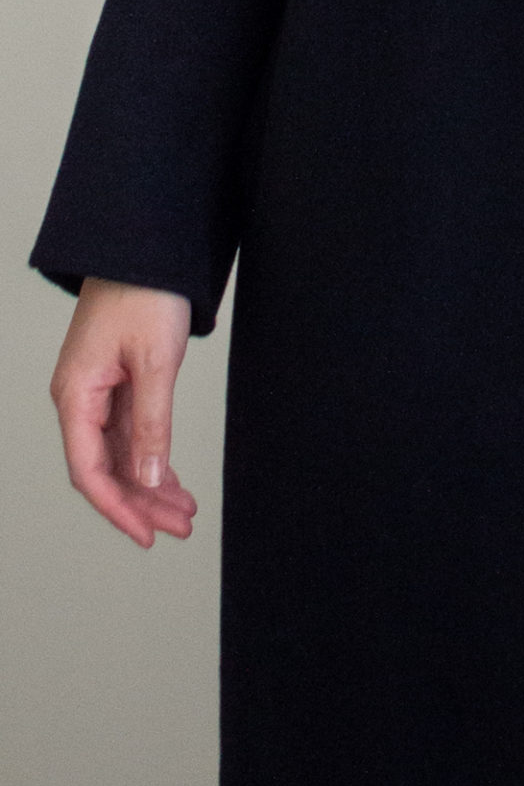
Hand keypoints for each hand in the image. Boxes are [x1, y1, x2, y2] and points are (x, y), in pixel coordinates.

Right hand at [50, 279, 196, 548]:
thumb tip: (147, 478)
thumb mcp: (155, 362)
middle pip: (106, 468)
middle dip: (142, 502)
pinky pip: (130, 433)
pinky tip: (172, 480)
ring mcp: (98, 393)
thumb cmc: (144, 295)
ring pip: (120, 454)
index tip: (147, 535)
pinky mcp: (117, 383)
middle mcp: (80, 399)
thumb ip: (151, 422)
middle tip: (181, 528)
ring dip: (150, 484)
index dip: (118, 507)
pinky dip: (152, 457)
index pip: (89, 471)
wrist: (146, 249)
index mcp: (75, 396)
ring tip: (185, 512)